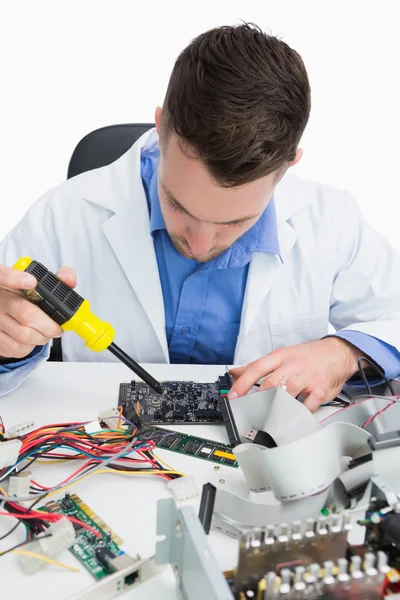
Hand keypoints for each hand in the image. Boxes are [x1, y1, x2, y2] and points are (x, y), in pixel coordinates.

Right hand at [0, 264, 76, 359]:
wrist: (6, 313)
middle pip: (26, 313)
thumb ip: (58, 278)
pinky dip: (31, 346)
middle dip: (49, 325)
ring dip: (43, 337)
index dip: (16, 278)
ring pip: (24, 334)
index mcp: (5, 282)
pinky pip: (17, 347)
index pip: (3, 276)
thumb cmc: (26, 296)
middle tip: (57, 327)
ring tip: (48, 332)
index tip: (32, 282)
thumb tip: (69, 280)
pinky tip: (33, 339)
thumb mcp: (40, 283)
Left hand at [228, 337, 362, 411]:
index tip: (231, 398)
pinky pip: (307, 405)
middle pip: (269, 384)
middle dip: (256, 400)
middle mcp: (291, 367)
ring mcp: (306, 378)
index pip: (255, 369)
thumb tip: (234, 372)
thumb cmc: (306, 356)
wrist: (337, 353)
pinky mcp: (319, 389)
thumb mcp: (280, 355)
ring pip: (287, 395)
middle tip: (246, 414)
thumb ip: (256, 365)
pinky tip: (291, 419)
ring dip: (275, 409)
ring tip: (265, 420)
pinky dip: (299, 414)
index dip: (241, 384)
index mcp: (279, 357)